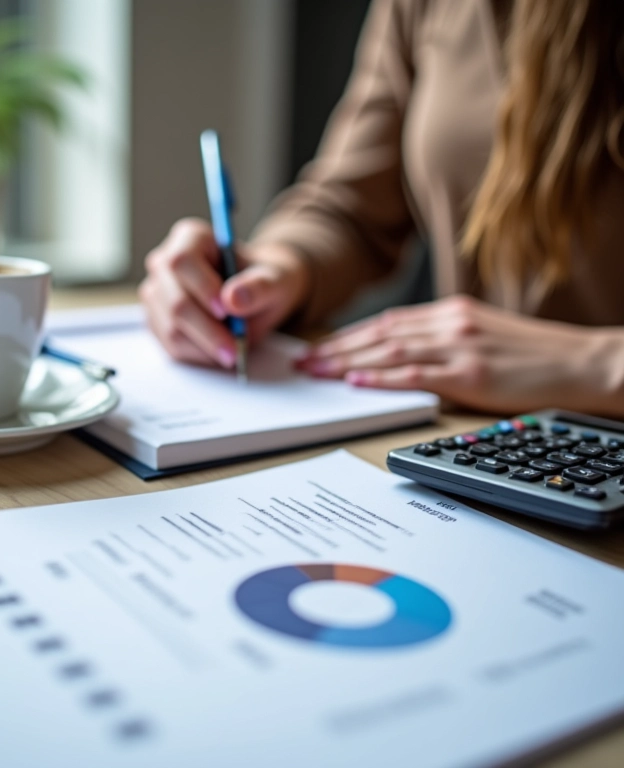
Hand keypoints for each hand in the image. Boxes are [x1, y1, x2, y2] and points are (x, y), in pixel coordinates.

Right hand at [139, 218, 309, 367]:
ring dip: (204, 346)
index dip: (202, 288)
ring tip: (233, 351)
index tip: (225, 311)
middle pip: (174, 301)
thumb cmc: (263, 281)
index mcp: (191, 238)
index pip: (182, 261)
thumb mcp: (276, 280)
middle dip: (206, 330)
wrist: (255, 296)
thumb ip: (259, 287)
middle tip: (235, 348)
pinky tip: (218, 352)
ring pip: (170, 328)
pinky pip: (170, 346)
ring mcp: (156, 294)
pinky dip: (197, 355)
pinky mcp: (157, 321)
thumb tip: (233, 298)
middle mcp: (165, 263)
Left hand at [296, 295, 620, 414]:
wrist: (583, 361)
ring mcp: (459, 347)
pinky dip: (382, 379)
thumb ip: (442, 336)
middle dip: (336, 349)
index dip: (350, 336)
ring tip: (317, 372)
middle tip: (304, 361)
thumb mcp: (482, 332)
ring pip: (389, 353)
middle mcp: (449, 324)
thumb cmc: (533, 353)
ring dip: (347, 363)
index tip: (322, 346)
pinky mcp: (470, 374)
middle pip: (380, 336)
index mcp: (451, 312)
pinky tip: (357, 383)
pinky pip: (416, 376)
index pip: (388, 323)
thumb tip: (402, 350)